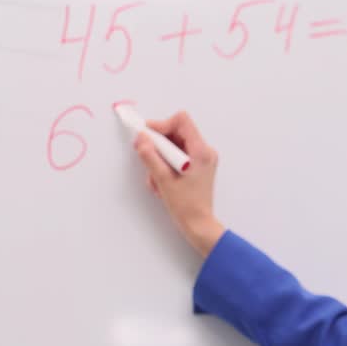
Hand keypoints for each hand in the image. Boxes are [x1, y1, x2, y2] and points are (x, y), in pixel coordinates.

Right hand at [132, 110, 225, 257]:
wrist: (198, 224)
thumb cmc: (185, 205)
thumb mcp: (163, 179)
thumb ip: (150, 156)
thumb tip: (141, 137)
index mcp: (201, 151)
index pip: (181, 121)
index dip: (161, 124)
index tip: (147, 135)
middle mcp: (204, 151)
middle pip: (176, 132)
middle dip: (158, 145)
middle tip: (144, 156)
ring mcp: (202, 159)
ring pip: (174, 145)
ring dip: (159, 158)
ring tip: (156, 179)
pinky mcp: (197, 166)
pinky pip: (177, 156)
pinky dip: (165, 165)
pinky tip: (161, 182)